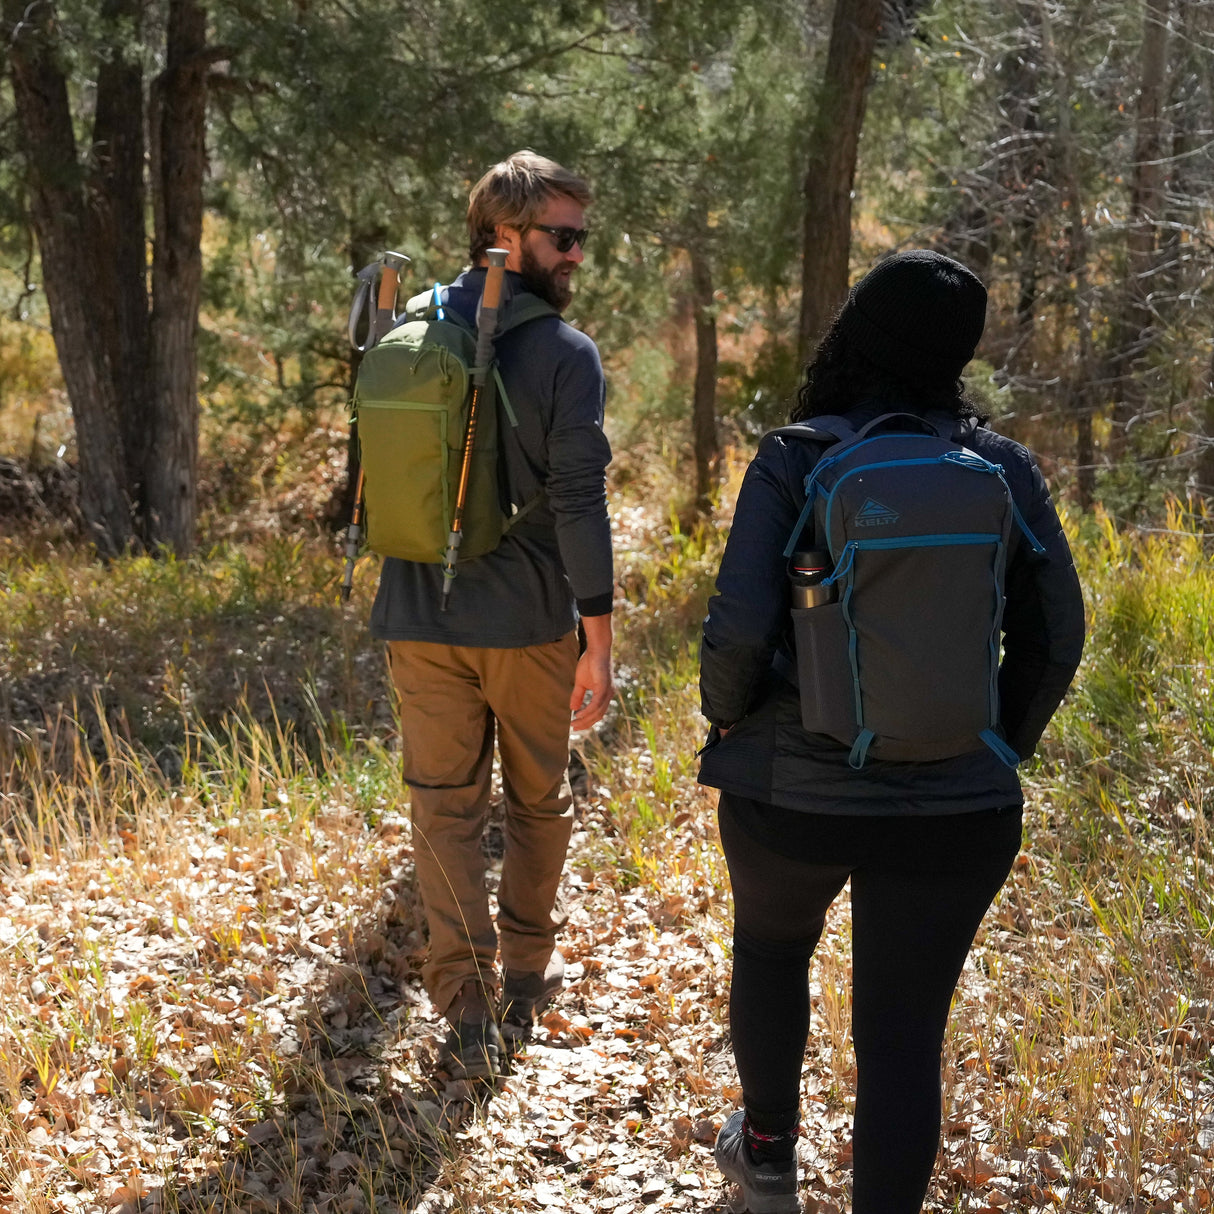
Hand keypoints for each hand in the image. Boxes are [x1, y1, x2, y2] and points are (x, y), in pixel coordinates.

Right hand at [570, 614, 613, 730]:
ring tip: (574, 723)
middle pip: (598, 715)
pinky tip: (579, 714)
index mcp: (605, 694)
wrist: (596, 649)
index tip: (575, 726)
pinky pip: (596, 703)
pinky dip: (588, 711)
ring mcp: (608, 691)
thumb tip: (572, 709)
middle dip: (586, 723)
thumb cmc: (589, 663)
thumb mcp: (581, 683)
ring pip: (598, 712)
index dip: (587, 721)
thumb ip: (578, 695)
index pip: (598, 713)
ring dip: (585, 719)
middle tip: (574, 728)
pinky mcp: (604, 686)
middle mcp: (609, 694)